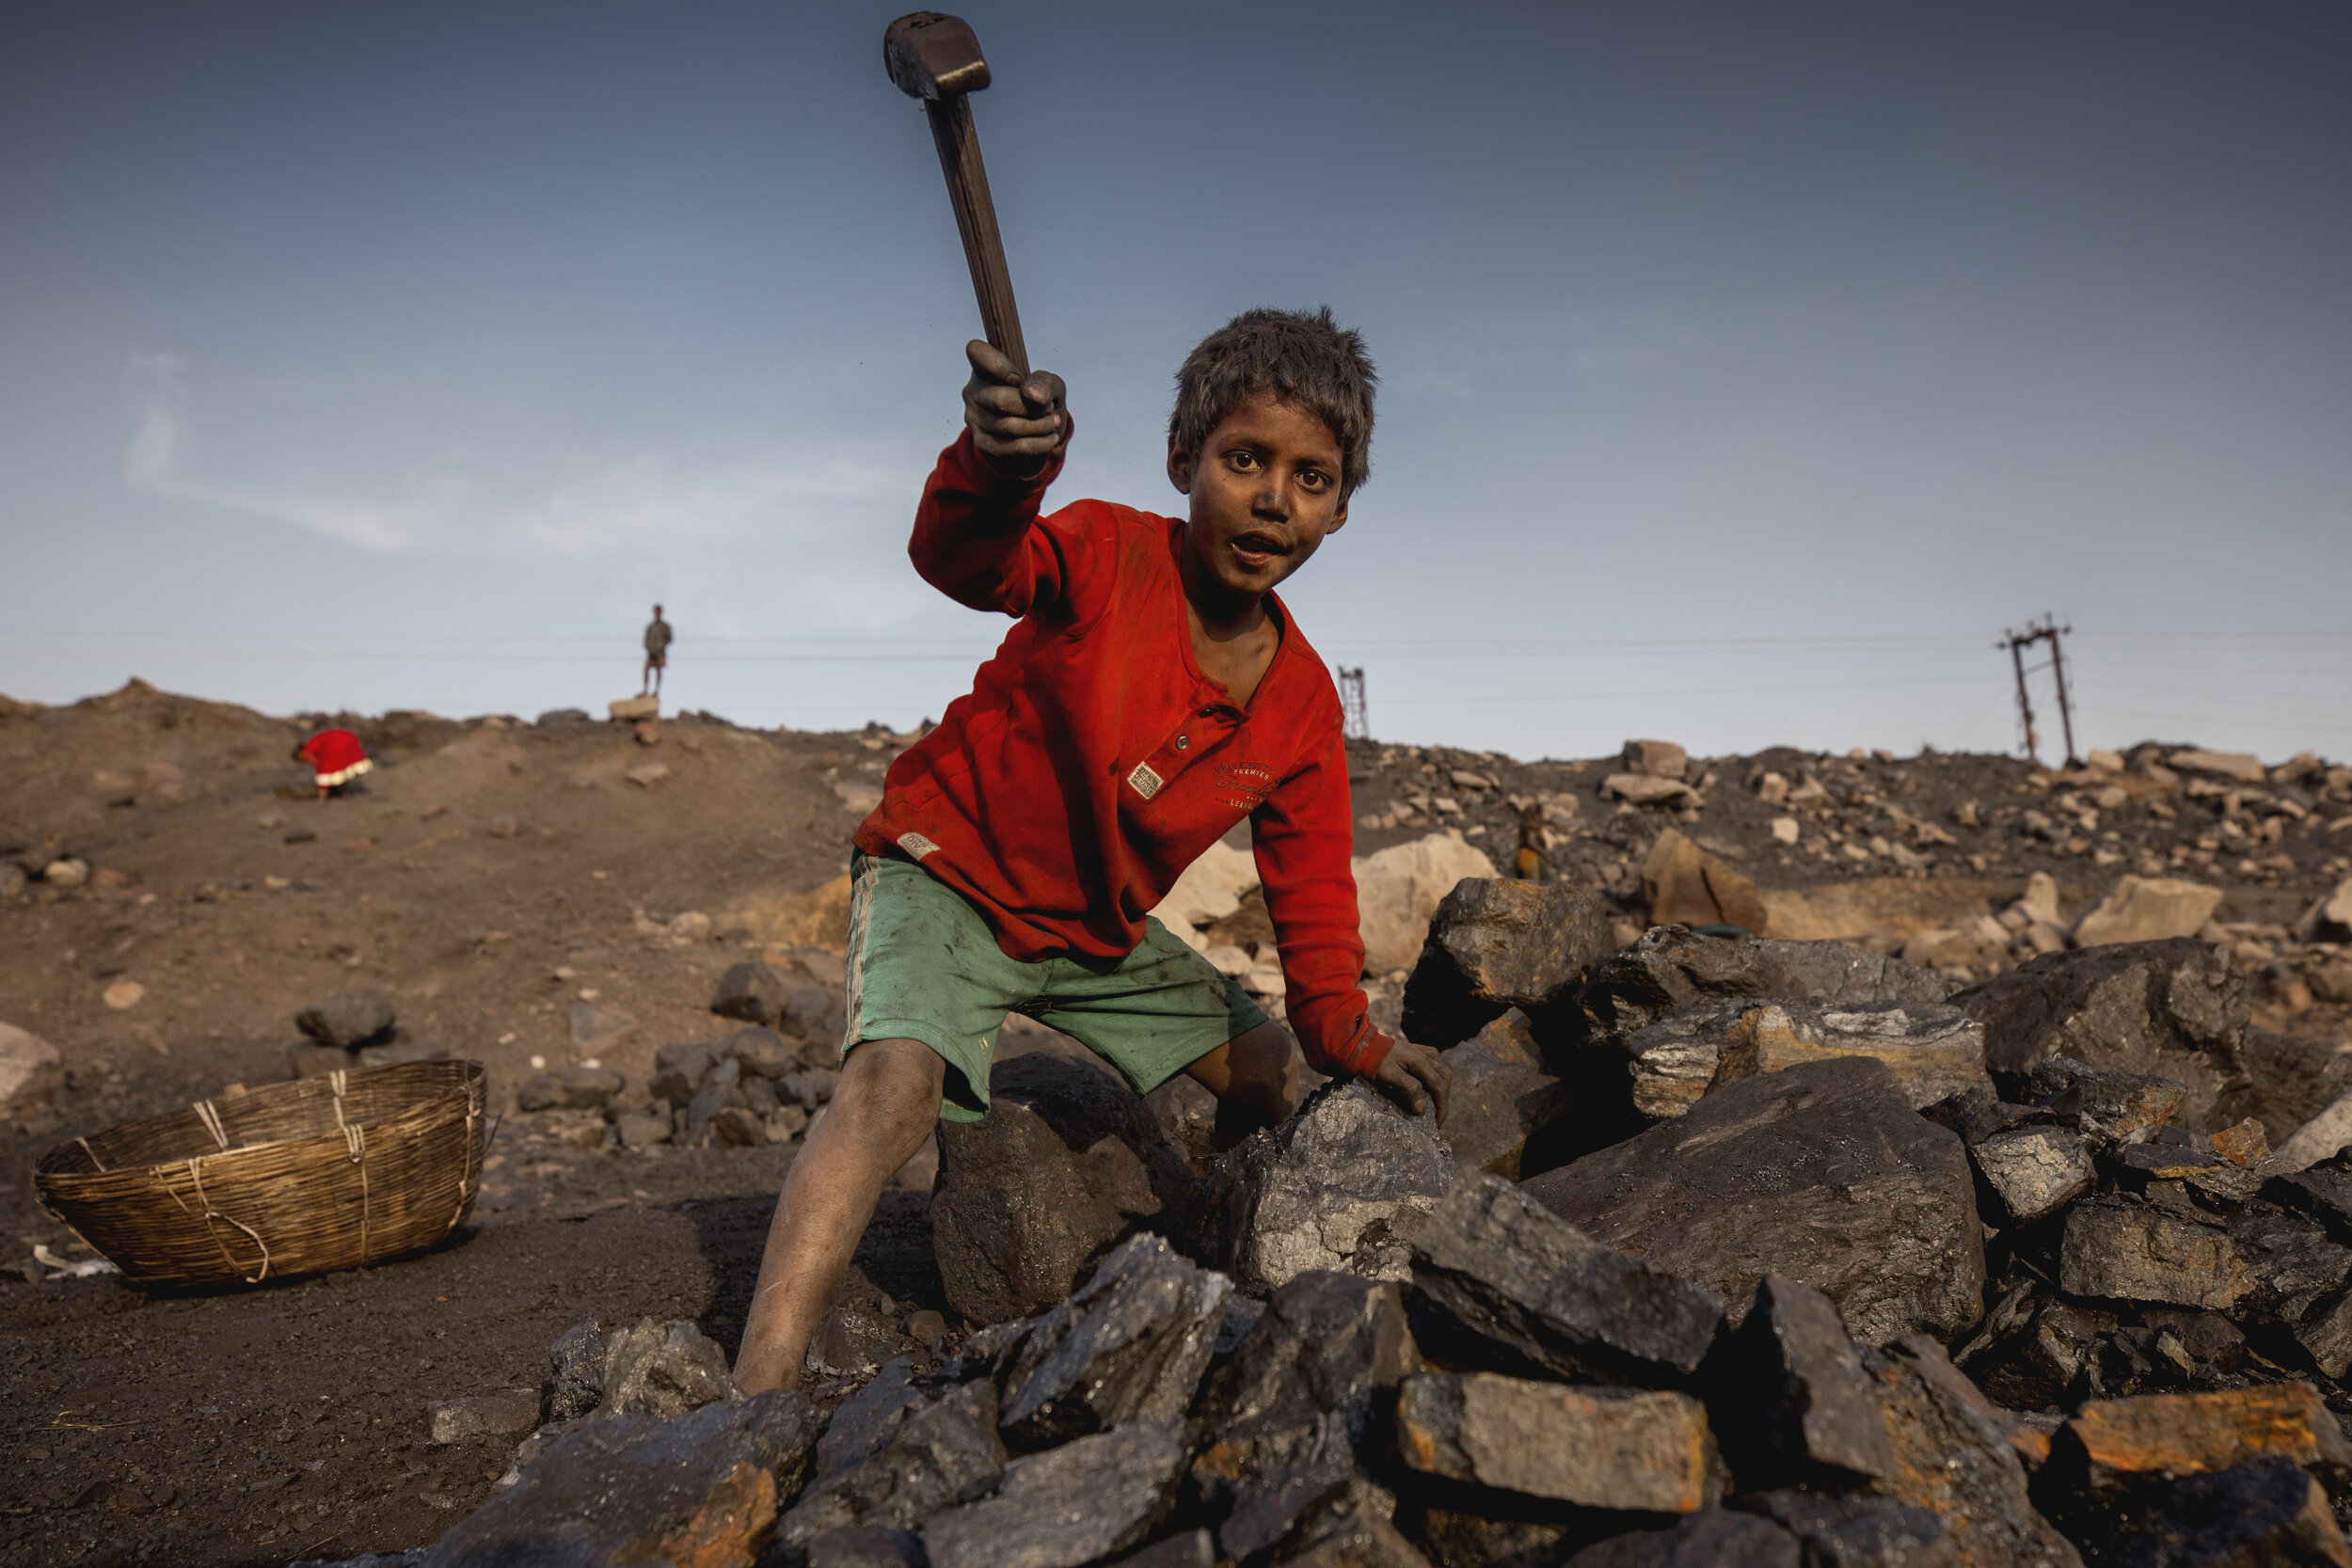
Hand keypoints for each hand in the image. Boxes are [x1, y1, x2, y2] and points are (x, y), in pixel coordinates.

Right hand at [962, 339, 1065, 477]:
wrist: (1037, 431)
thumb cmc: (1040, 397)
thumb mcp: (1050, 384)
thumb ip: (1045, 382)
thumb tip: (1032, 395)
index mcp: (984, 367)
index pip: (976, 351)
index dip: (1000, 366)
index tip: (1018, 378)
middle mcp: (972, 391)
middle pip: (1000, 400)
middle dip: (1032, 408)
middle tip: (1049, 408)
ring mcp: (974, 418)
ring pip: (1007, 426)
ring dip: (1040, 426)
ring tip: (1054, 422)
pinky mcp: (982, 442)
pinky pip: (1011, 447)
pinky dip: (1038, 443)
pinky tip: (1050, 438)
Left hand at [1371, 1038, 1451, 1123]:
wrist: (1364, 1046)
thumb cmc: (1375, 1062)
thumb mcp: (1390, 1076)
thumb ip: (1409, 1089)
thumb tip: (1422, 1108)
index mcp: (1420, 1062)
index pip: (1439, 1087)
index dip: (1441, 1106)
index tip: (1437, 1123)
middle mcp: (1424, 1055)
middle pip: (1444, 1078)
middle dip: (1443, 1098)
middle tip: (1437, 1116)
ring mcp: (1421, 1051)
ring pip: (1441, 1070)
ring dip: (1441, 1087)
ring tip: (1434, 1103)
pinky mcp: (1417, 1051)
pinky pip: (1434, 1062)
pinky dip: (1435, 1075)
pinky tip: (1428, 1084)